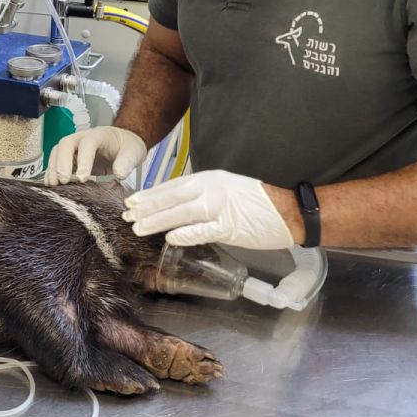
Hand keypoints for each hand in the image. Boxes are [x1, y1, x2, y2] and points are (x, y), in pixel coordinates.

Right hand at [45, 126, 147, 185]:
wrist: (124, 143)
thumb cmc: (127, 146)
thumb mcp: (133, 152)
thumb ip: (127, 162)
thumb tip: (119, 173)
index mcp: (99, 135)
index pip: (87, 144)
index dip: (83, 160)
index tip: (82, 178)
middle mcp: (83, 138)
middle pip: (65, 144)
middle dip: (61, 162)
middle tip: (63, 181)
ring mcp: (75, 147)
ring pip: (57, 152)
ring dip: (53, 168)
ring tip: (54, 185)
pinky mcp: (71, 158)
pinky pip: (57, 162)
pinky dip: (52, 172)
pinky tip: (51, 185)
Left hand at [123, 170, 295, 249]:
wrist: (288, 210)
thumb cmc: (257, 202)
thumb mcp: (226, 188)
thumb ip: (202, 195)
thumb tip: (178, 205)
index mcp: (209, 179)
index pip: (172, 186)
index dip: (151, 195)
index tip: (133, 201)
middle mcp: (211, 189)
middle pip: (171, 198)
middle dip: (147, 207)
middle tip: (127, 214)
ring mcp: (220, 207)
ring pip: (181, 213)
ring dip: (158, 220)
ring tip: (139, 227)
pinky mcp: (230, 226)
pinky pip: (202, 230)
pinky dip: (186, 233)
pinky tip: (170, 237)